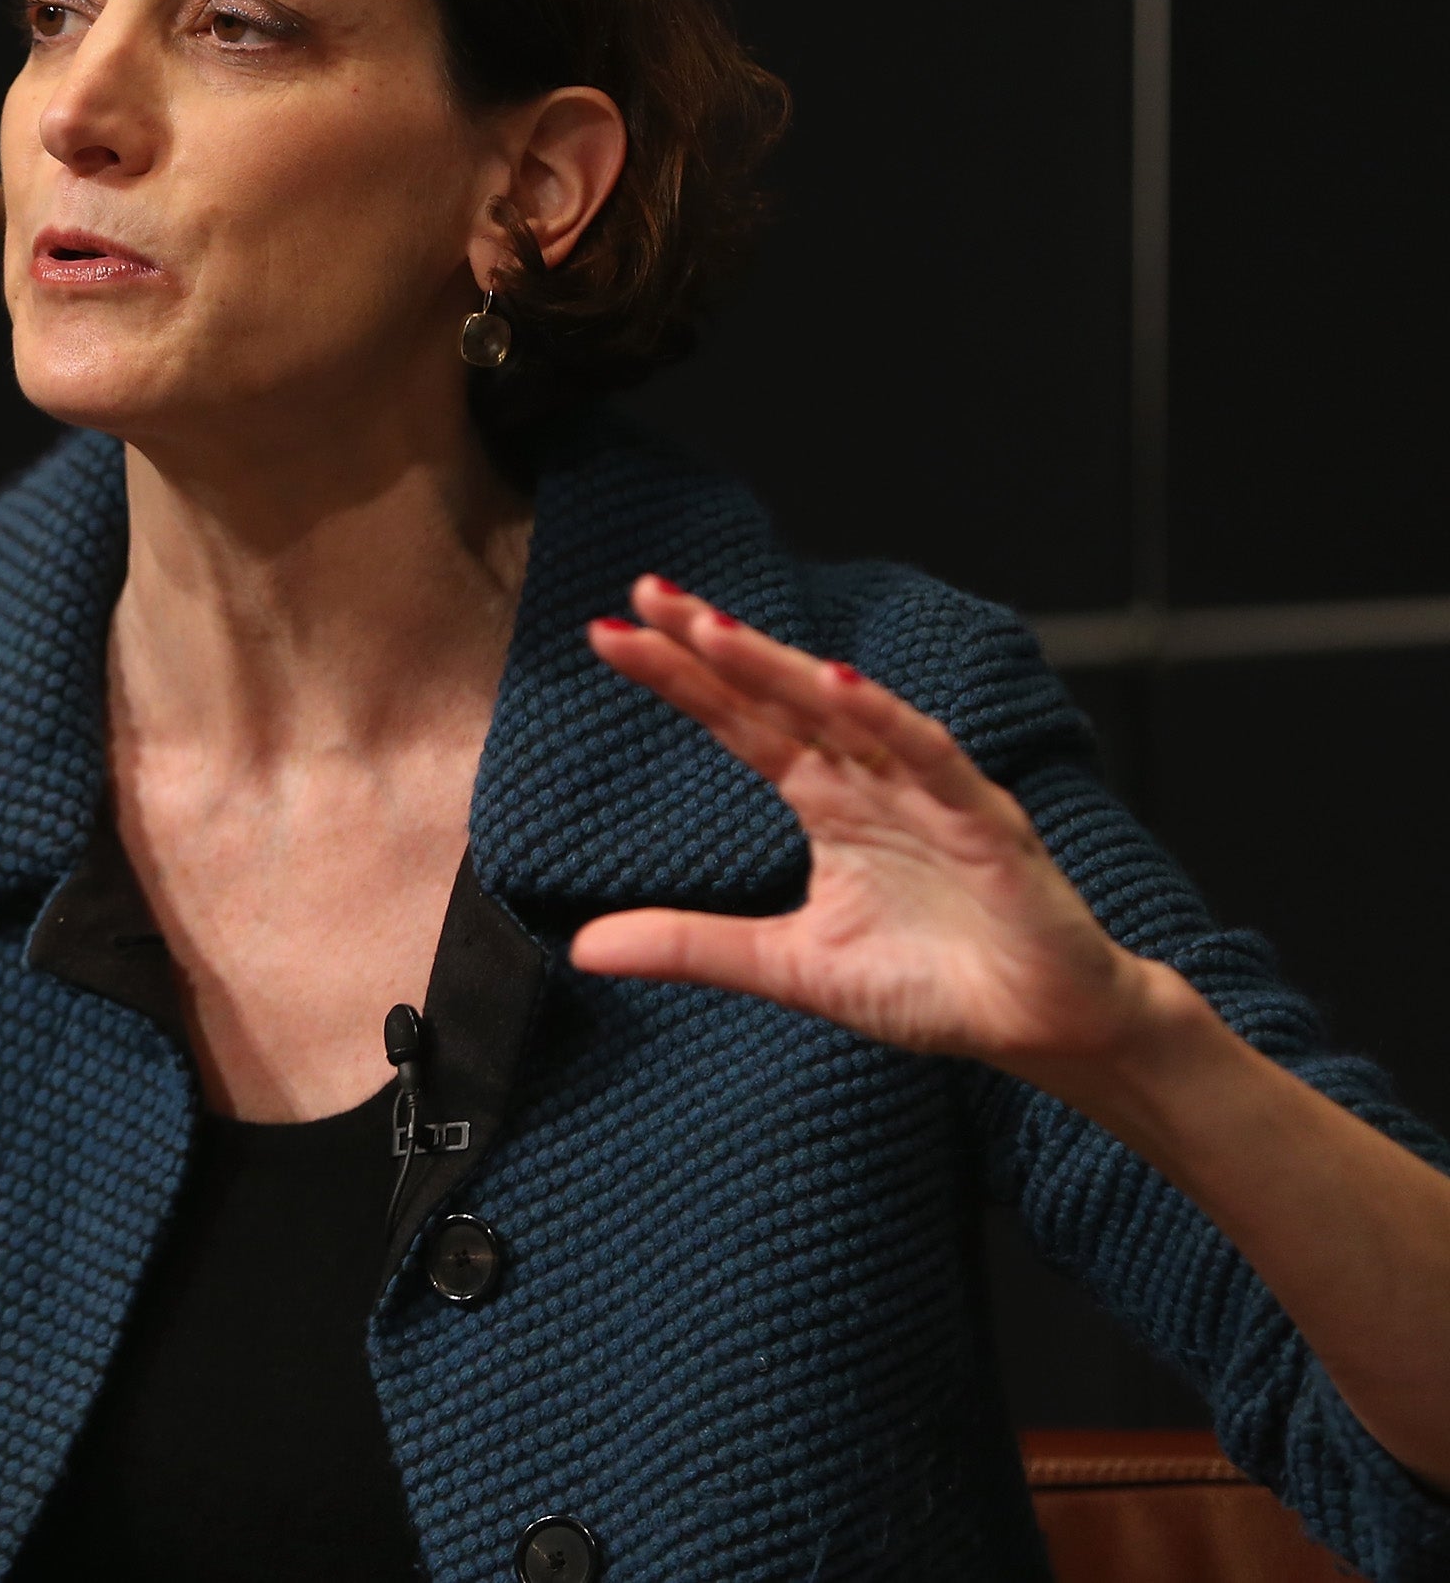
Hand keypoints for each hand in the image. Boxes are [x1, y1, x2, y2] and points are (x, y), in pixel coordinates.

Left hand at [570, 578, 1164, 1082]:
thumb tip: (579, 947)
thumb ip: (693, 946)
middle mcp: (871, 779)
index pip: (739, 722)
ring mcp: (928, 792)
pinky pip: (932, 760)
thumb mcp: (790, 967)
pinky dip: (888, 722)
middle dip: (714, 643)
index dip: (680, 678)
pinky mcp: (986, 822)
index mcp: (825, 799)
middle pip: (779, 696)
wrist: (1044, 1029)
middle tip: (644, 593)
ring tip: (713, 629)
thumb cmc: (929, 983)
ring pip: (847, 714)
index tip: (609, 635)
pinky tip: (840, 686)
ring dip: (782, 669)